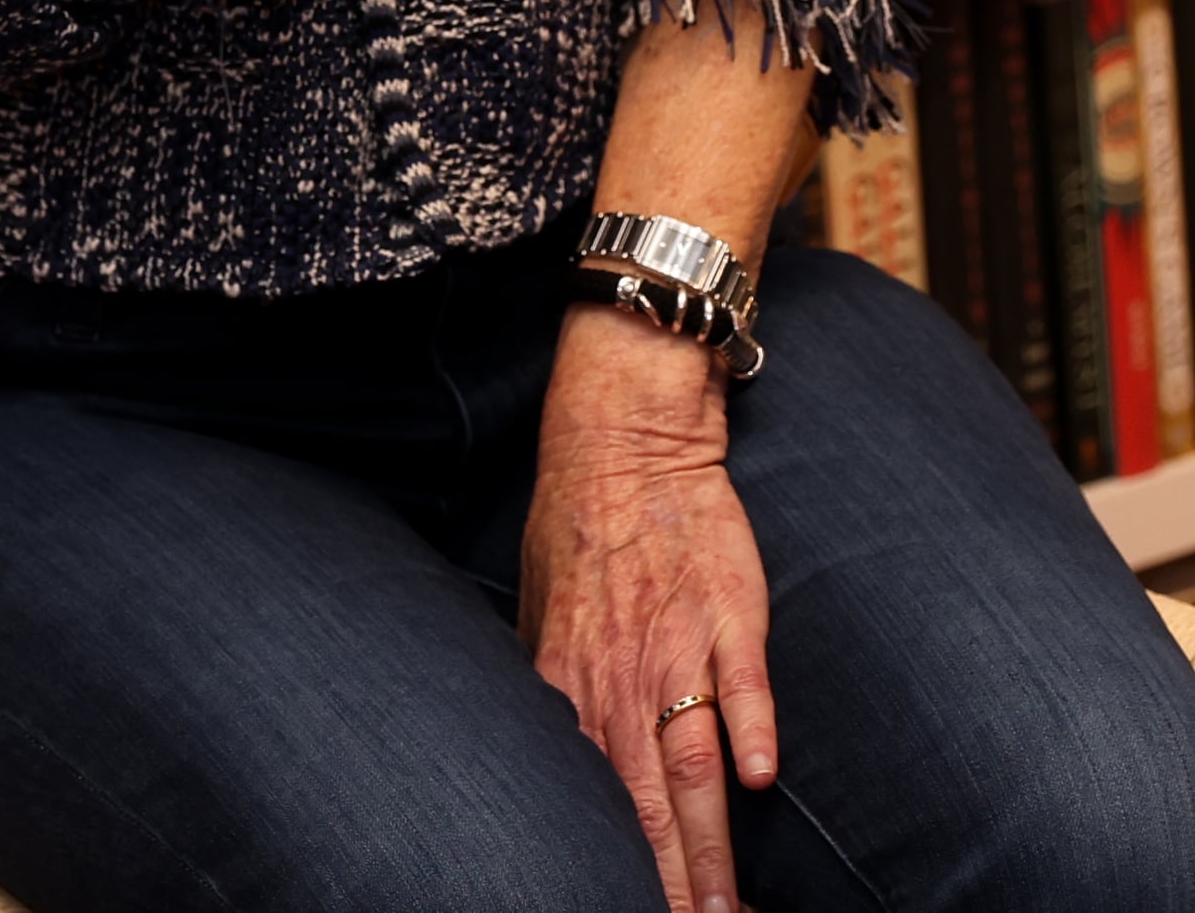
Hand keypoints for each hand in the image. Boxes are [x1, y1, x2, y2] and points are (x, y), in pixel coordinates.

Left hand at [520, 311, 775, 912]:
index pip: (592, 802)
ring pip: (693, 763)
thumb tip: (556, 761)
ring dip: (710, 842)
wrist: (625, 438)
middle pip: (645, 804)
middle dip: (669, 885)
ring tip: (729, 911)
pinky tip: (761, 780)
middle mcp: (621, 678)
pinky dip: (752, 727)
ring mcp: (679, 647)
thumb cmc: (582, 527)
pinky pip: (743, 679)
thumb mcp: (542, 615)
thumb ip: (557, 693)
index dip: (610, 867)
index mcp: (572, 685)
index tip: (622, 910)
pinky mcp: (730, 613)